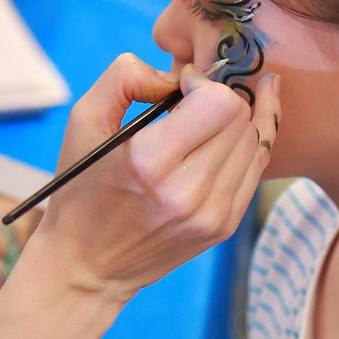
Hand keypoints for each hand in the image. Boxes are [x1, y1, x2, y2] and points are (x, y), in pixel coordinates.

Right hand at [28, 57, 280, 299]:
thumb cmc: (82, 187)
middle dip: (219, 99)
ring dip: (234, 120)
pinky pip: (256, 168)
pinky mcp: (224, 226)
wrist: (88, 264)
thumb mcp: (83, 121)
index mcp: (150, 162)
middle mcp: (188, 191)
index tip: (180, 87)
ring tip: (207, 117)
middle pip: (240, 119)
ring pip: (253, 140)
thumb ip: (124, 78)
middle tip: (190, 103)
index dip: (203, 82)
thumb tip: (175, 74)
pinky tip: (240, 125)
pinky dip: (248, 143)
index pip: (219, 103)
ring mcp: (212, 214)